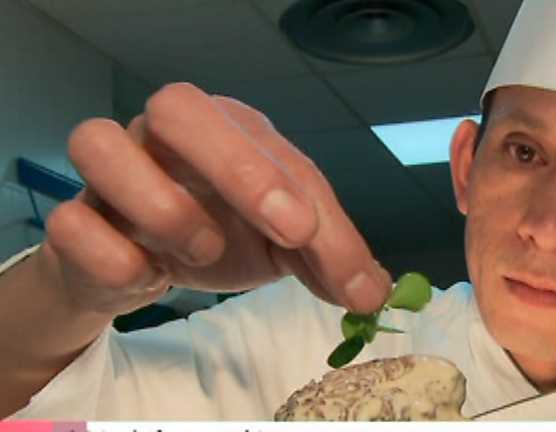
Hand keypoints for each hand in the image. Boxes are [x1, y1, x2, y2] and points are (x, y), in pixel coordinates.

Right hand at [41, 82, 391, 316]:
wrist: (137, 268)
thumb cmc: (215, 238)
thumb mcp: (281, 248)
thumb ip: (327, 259)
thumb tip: (375, 294)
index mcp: (228, 132)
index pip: (272, 152)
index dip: (304, 196)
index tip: (327, 247)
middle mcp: (164, 137)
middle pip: (179, 107)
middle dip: (240, 166)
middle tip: (290, 229)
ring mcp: (110, 171)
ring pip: (102, 145)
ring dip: (165, 208)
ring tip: (204, 251)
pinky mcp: (73, 218)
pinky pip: (72, 223)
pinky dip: (115, 257)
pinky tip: (148, 276)